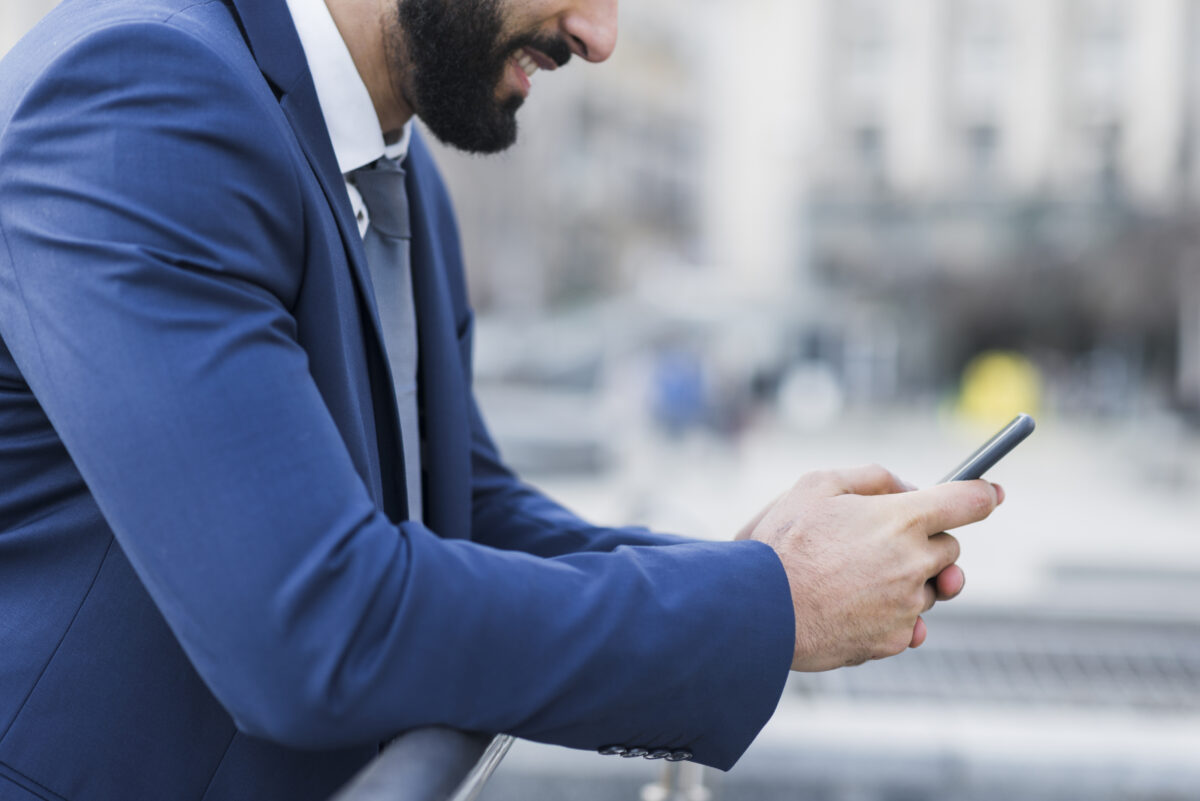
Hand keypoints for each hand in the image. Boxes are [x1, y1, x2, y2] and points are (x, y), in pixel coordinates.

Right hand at [746, 464, 1001, 670]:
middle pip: (949, 549)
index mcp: (901, 520)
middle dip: (926, 542)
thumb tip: (904, 488)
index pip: (967, 502)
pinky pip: (909, 626)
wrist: (756, 610)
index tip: (992, 492)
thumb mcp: (816, 485)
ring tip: (856, 577)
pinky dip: (891, 615)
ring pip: (928, 590)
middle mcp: (913, 563)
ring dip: (907, 581)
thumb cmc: (780, 544)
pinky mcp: (892, 640)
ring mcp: (905, 606)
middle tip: (885, 540)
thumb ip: (870, 477)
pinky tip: (855, 607)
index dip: (983, 493)